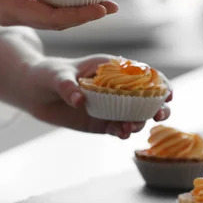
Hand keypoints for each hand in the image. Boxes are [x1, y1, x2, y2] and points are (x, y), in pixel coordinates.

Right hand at [0, 0, 117, 29]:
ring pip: (51, 14)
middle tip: (114, 7)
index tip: (104, 10)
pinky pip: (42, 4)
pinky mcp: (10, 0)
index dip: (80, 15)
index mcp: (7, 9)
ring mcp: (11, 8)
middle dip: (86, 15)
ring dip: (77, 9)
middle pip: (57, 21)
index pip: (51, 18)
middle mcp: (13, 13)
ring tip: (101, 0)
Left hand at [24, 55, 172, 138]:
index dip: (159, 83)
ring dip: (140, 122)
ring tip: (131, 127)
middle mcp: (115, 87)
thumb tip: (78, 99)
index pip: (143, 73)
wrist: (33, 92)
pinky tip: (122, 134)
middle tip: (159, 116)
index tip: (168, 94)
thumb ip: (67, 85)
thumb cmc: (47, 74)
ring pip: (135, 115)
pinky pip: (118, 128)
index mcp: (111, 68)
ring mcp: (109, 106)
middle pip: (146, 97)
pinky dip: (123, 132)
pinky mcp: (100, 122)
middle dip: (157, 106)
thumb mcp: (56, 76)